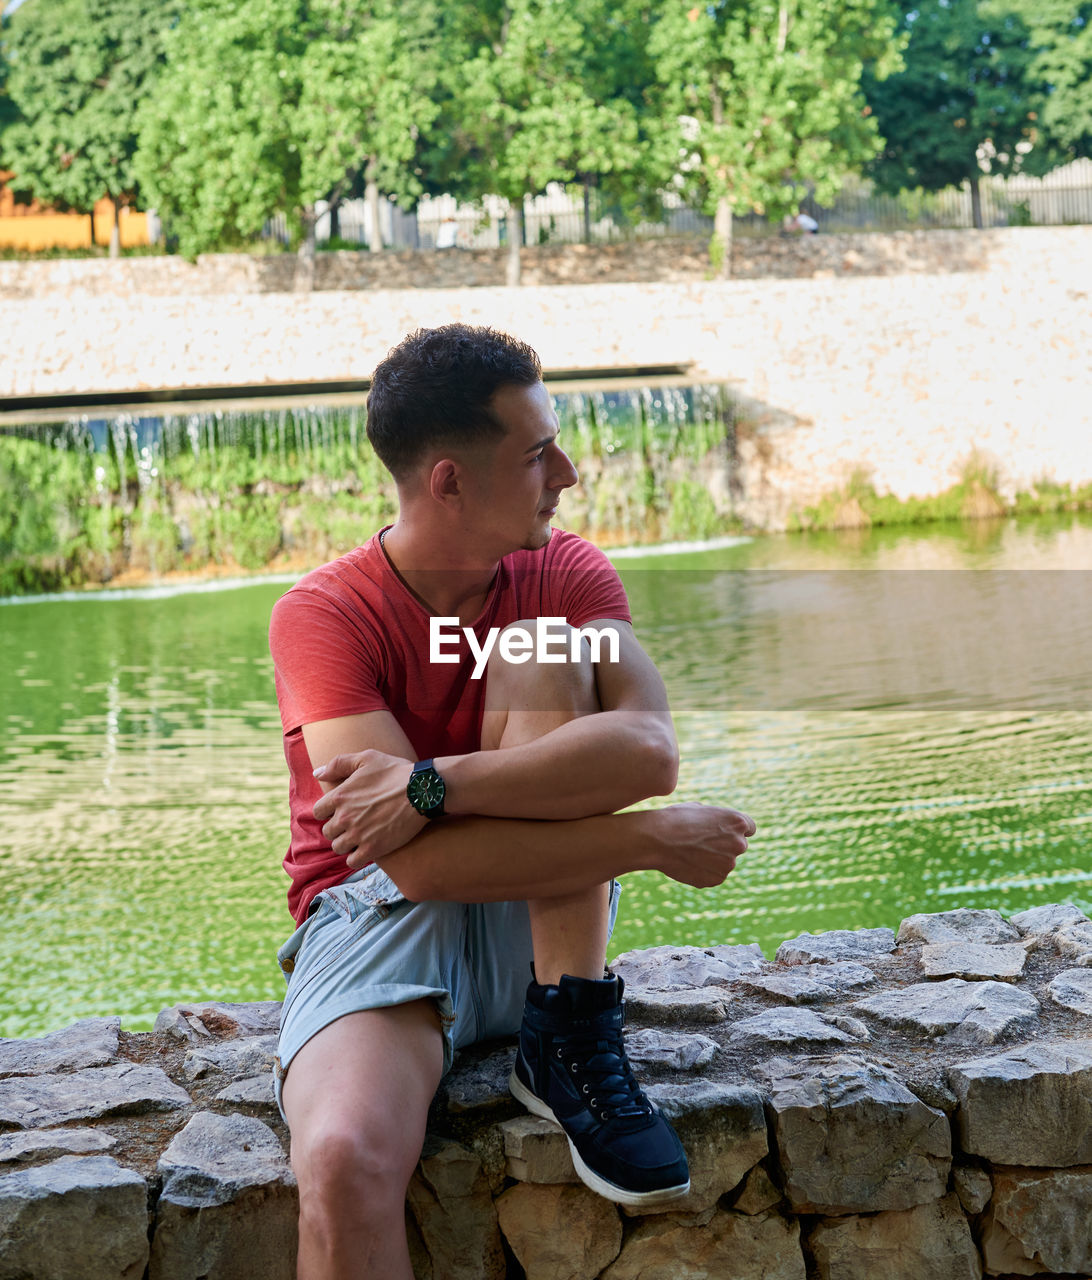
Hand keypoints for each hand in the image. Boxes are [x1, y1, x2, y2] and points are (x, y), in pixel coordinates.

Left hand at [312, 750, 426, 868]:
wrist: (422, 791)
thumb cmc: (396, 772)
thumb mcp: (367, 758)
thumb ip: (339, 764)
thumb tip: (317, 774)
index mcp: (339, 796)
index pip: (318, 812)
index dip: (328, 812)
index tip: (341, 811)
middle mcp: (344, 817)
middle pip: (328, 832)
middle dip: (338, 828)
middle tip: (353, 824)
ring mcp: (358, 835)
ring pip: (339, 847)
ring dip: (347, 843)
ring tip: (360, 837)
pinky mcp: (373, 848)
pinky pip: (353, 861)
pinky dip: (357, 857)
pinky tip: (366, 849)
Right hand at [653, 802, 755, 887]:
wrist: (657, 840)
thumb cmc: (675, 819)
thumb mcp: (700, 809)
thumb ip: (717, 819)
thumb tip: (718, 826)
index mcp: (738, 822)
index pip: (749, 828)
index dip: (735, 829)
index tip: (724, 831)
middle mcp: (739, 844)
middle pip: (738, 846)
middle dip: (724, 845)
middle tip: (701, 842)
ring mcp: (729, 864)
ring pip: (725, 862)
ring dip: (713, 859)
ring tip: (689, 851)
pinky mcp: (717, 879)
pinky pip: (715, 875)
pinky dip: (704, 871)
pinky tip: (688, 862)